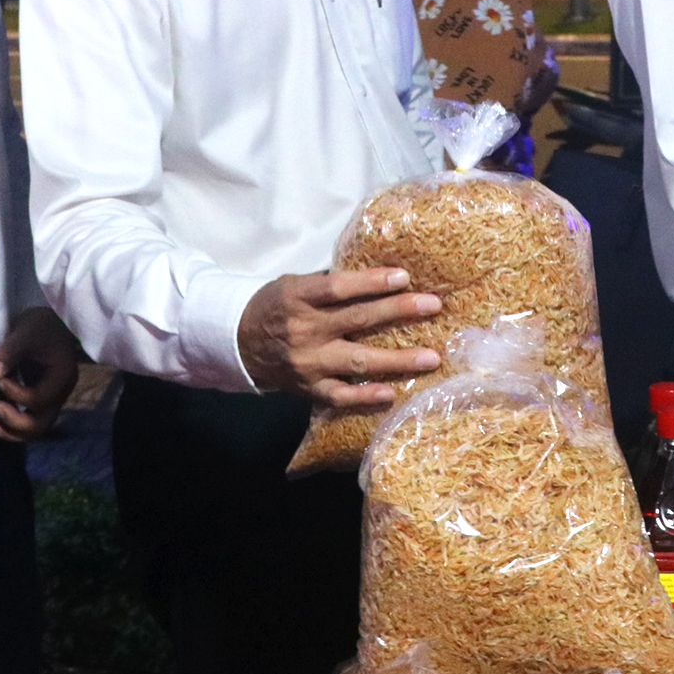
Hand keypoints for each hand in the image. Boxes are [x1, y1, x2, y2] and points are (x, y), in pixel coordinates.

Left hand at [0, 307, 82, 441]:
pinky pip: (31, 421)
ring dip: (12, 431)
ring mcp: (53, 399)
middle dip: (14, 421)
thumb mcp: (25, 332)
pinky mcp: (43, 400)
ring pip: (36, 428)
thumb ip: (10, 352)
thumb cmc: (41, 325)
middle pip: (40, 423)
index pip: (38, 398)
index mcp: (62, 376)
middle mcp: (62, 393)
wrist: (51, 324)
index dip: (15, 394)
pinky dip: (13, 426)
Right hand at [236, 268, 441, 407]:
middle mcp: (304, 330)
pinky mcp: (309, 388)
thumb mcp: (294, 284)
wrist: (240, 343)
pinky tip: (392, 393)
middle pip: (357, 319)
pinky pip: (341, 395)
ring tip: (431, 357)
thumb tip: (381, 276)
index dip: (371, 282)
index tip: (404, 277)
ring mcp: (308, 362)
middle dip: (399, 311)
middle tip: (433, 305)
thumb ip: (330, 285)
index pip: (338, 287)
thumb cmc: (276, 305)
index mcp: (299, 297)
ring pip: (358, 360)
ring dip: (398, 360)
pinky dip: (366, 396)